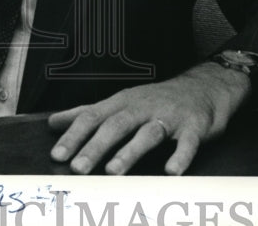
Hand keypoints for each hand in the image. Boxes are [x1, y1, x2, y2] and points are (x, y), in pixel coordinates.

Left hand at [47, 61, 250, 174]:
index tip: (57, 155)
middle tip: (77, 168)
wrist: (204, 87)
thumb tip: (53, 122)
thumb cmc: (156, 99)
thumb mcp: (120, 102)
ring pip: (147, 133)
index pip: (92, 117)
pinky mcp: (193, 127)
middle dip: (95, 146)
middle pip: (115, 125)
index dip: (73, 135)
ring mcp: (168, 116)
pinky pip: (187, 142)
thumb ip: (88, 114)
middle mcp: (142, 107)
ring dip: (129, 152)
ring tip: (113, 171)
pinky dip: (180, 156)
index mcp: (122, 103)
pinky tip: (171, 170)